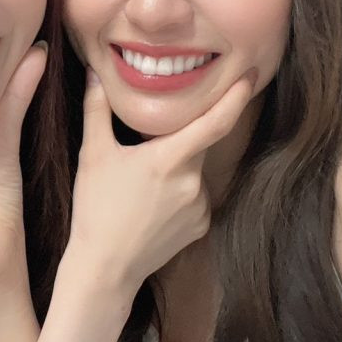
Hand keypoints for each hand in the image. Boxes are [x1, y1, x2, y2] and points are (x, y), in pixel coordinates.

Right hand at [65, 70, 254, 296]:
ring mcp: (200, 207)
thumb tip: (95, 73)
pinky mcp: (201, 226)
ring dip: (177, 170)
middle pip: (196, 145)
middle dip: (178, 140)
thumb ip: (97, 109)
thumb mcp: (93, 155)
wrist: (105, 267)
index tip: (249, 76)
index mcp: (170, 158)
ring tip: (140, 188)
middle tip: (148, 150)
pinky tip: (152, 207)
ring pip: (194, 173)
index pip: (215, 122)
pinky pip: (195, 198)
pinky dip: (180, 195)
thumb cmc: (96, 208)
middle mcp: (193, 181)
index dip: (234, 97)